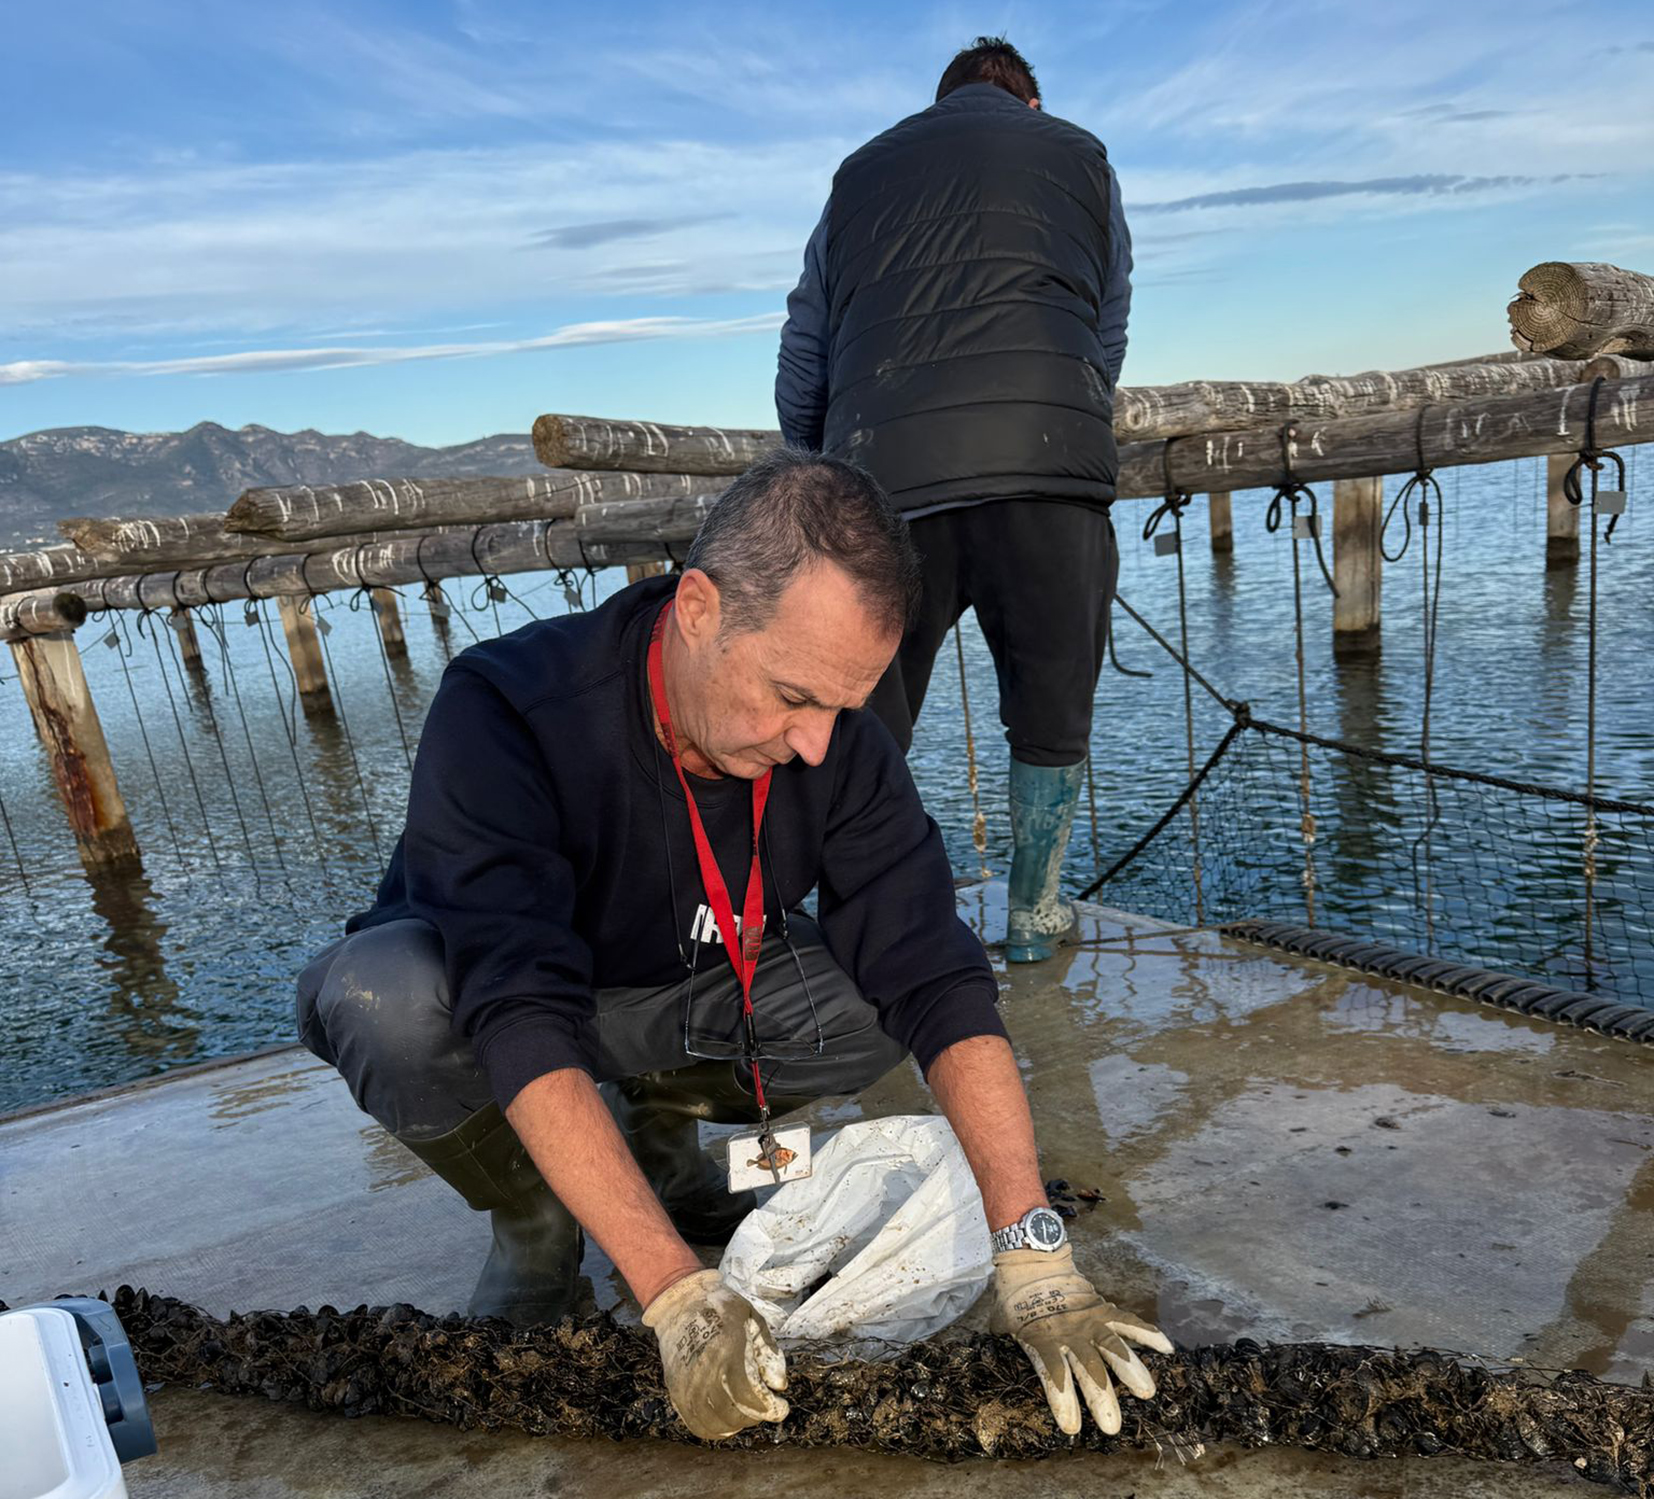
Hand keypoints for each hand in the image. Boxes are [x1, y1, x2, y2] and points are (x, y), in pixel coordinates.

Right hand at [641, 1269, 788, 1439]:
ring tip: (747, 1414)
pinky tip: (726, 1423)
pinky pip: (694, 1422)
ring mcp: (687, 1382)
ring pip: (714, 1422)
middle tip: (765, 1408)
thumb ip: (769, 1352)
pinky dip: (713, 1430)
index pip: (750, 1394)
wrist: (680, 1300)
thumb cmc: (720, 1307)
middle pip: (734, 1412)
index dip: (770, 1408)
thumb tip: (779, 1386)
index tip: (782, 1407)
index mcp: (728, 1350)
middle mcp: (705, 1370)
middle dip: (756, 1416)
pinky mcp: (676, 1389)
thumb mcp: (752, 1318)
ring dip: (736, 1424)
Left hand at [991, 1245, 1171, 1434]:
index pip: (1053, 1373)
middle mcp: (1069, 1333)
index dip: (1062, 1399)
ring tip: (1145, 1391)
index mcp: (1042, 1339)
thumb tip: (988, 1374)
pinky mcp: (1101, 1309)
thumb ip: (1002, 1351)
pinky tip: (1166, 1349)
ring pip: (1111, 1346)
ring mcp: (1088, 1321)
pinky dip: (1146, 1332)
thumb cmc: (1013, 1302)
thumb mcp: (1001, 1327)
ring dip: (1129, 1369)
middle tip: (1111, 1427)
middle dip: (1100, 1399)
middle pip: (1088, 1369)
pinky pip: (1126, 1321)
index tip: (1072, 1427)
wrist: (1029, 1262)